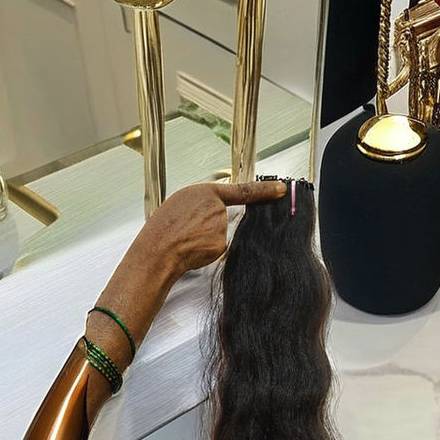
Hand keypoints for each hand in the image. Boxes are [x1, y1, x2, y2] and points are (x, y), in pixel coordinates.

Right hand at [138, 179, 287, 278]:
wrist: (157, 249)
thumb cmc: (162, 228)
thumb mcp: (179, 203)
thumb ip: (201, 203)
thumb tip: (213, 212)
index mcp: (204, 192)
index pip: (243, 190)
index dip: (264, 189)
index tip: (281, 188)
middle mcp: (216, 206)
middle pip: (224, 218)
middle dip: (208, 227)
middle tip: (187, 231)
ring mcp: (219, 225)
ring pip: (219, 234)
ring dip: (206, 239)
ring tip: (184, 239)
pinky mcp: (220, 243)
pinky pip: (217, 248)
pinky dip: (206, 251)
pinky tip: (191, 249)